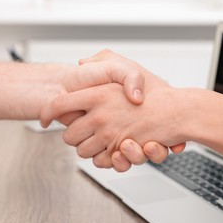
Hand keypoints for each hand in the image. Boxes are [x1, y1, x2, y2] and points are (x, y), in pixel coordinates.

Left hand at [41, 50, 185, 170]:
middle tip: (85, 129)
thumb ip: (102, 62)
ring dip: (90, 148)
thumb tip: (81, 64)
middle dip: (74, 135)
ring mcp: (109, 135)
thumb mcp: (127, 67)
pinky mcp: (120, 150)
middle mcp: (99, 115)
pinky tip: (112, 147)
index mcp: (97, 94)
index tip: (43, 120)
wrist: (178, 111)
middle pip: (68, 135)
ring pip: (82, 151)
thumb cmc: (155, 91)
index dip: (46, 113)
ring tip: (102, 138)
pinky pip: (100, 161)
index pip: (58, 104)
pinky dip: (103, 158)